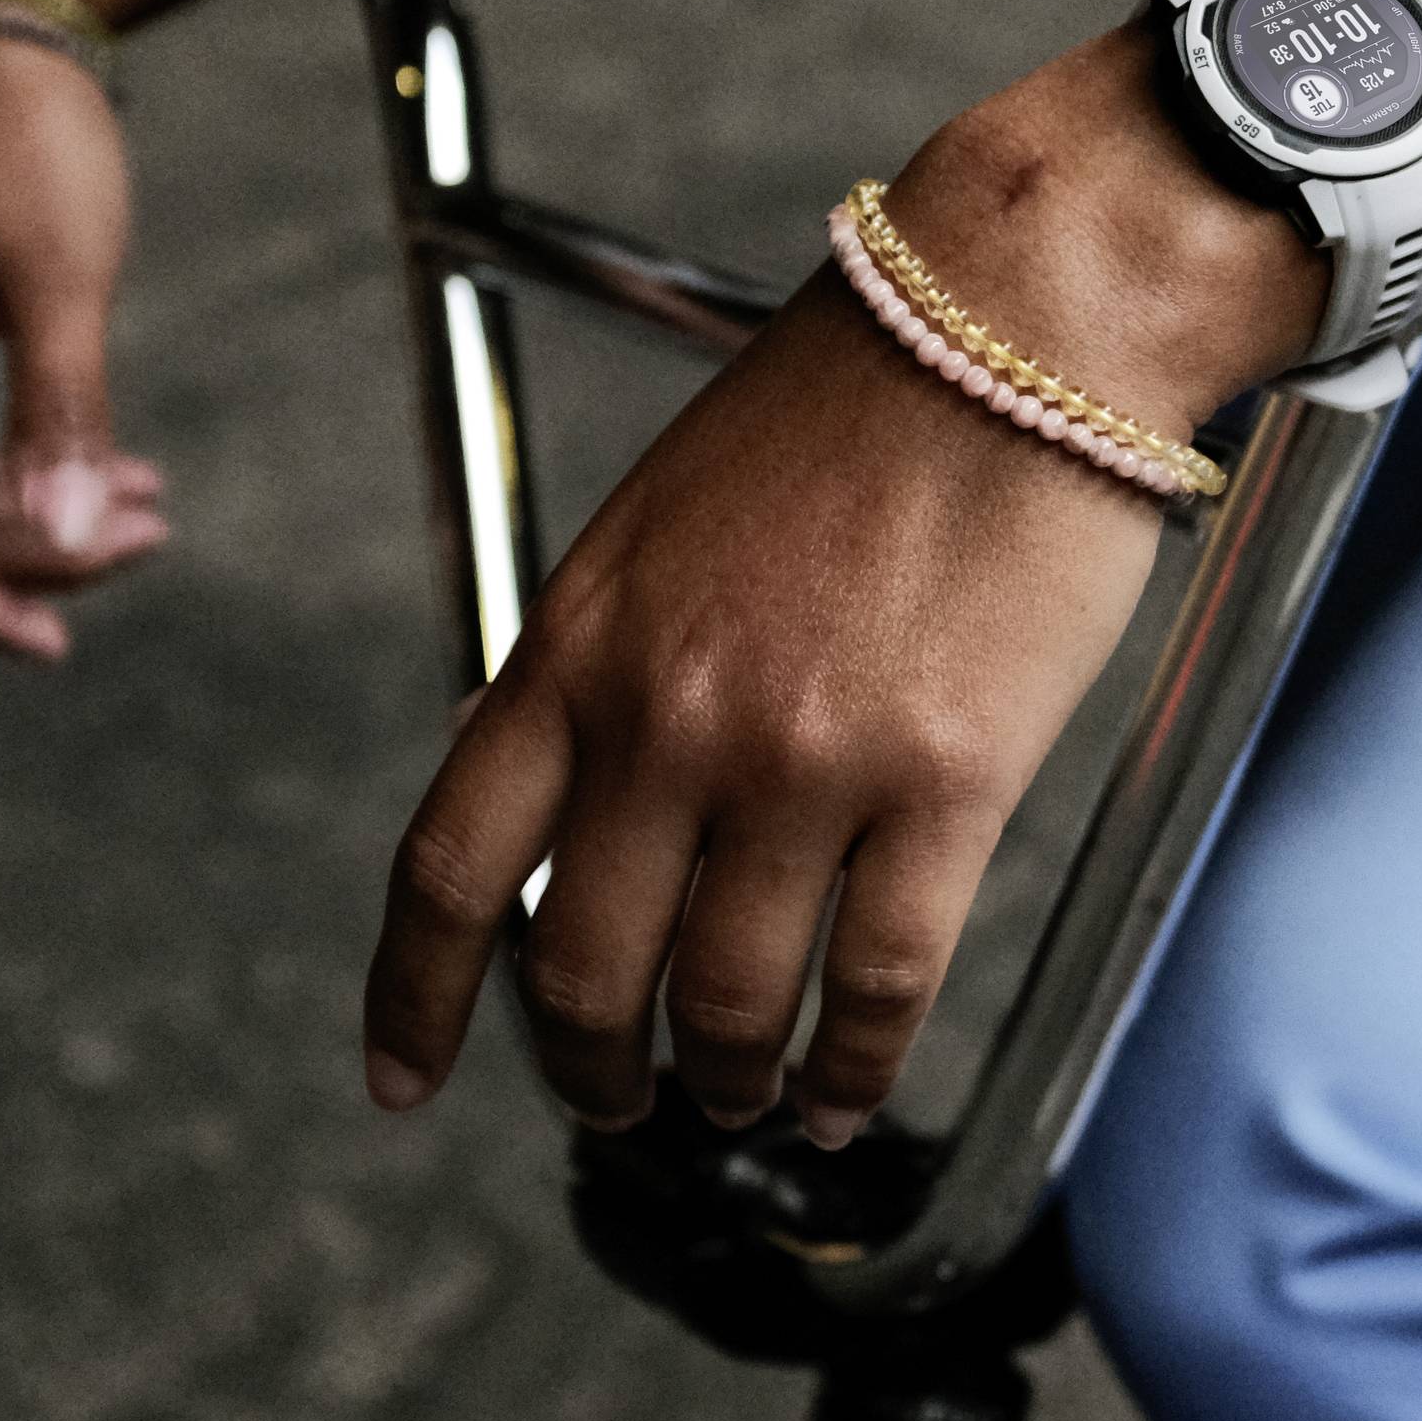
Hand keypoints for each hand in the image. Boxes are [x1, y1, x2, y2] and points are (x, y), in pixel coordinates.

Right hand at [0, 0, 263, 654]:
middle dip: (34, 547)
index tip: (51, 642)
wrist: (3, 32)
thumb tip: (67, 529)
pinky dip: (30, 457)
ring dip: (43, 506)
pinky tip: (125, 472)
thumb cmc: (25, 140)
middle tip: (150, 539)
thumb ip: (60, 412)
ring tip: (156, 513)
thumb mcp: (59, 282)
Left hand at [362, 20, 1421, 1143]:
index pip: (450, 869)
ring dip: (734, 1080)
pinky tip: (850, 1092)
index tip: (404, 1080)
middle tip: (627, 1106)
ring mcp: (804, 758)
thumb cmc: (858, 402)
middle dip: (597, 1073)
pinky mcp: (946, 778)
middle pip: (585, 971)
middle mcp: (666, 717)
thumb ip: (608, 666)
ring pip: (734, 1000)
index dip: (416, 1004)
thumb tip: (583, 808)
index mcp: (577, 641)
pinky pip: (879, 980)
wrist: (1017, 314)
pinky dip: (855, 1066)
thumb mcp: (661, 523)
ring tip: (752, 1099)